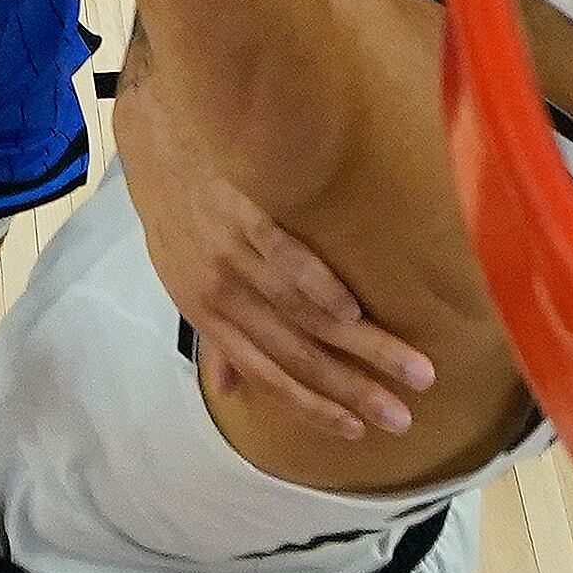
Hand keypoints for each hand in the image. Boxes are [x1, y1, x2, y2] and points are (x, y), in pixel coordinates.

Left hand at [150, 173, 434, 439]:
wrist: (160, 141)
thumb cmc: (177, 217)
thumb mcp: (181, 284)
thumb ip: (212, 341)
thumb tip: (230, 392)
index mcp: (210, 317)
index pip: (269, 377)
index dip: (313, 408)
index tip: (357, 431)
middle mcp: (224, 295)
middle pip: (298, 354)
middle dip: (354, 391)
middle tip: (401, 417)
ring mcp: (235, 255)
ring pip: (304, 313)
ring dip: (361, 346)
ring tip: (412, 367)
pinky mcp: (246, 212)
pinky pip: (287, 255)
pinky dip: (319, 285)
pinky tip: (354, 310)